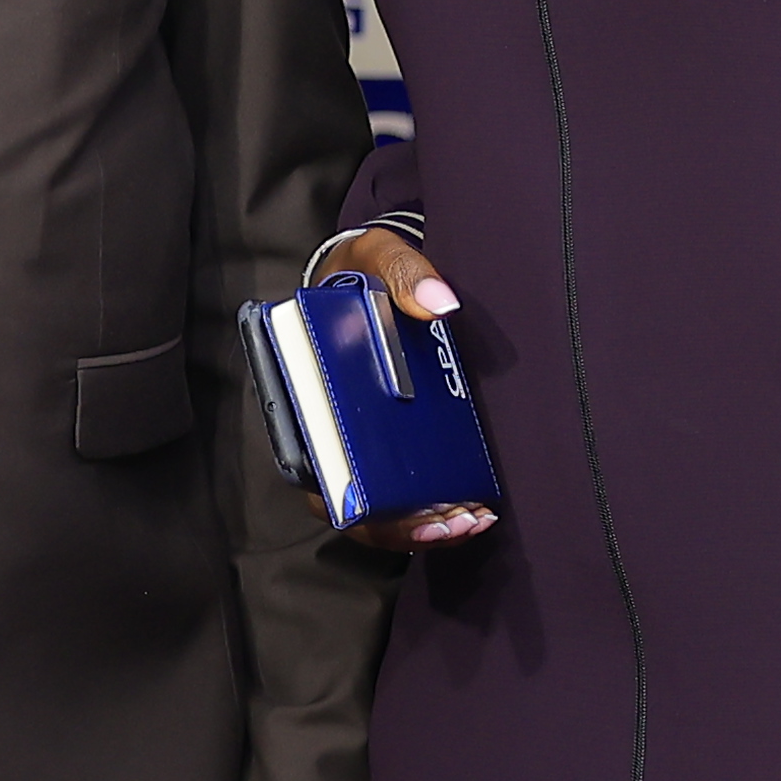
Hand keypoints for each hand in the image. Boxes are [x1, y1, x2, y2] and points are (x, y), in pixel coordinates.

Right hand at [300, 228, 495, 549]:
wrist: (369, 275)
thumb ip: (403, 270)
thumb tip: (441, 304)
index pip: (314, 463)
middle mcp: (326, 427)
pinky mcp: (394, 443)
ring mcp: (362, 441)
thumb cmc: (359, 273)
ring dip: (426, 525)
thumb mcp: (375, 255)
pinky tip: (476, 509)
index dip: (350, 496)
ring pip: (382, 507)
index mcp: (304, 391)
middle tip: (454, 522)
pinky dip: (436, 510)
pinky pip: (407, 492)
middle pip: (352, 500)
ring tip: (473, 521)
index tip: (396, 503)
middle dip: (401, 524)